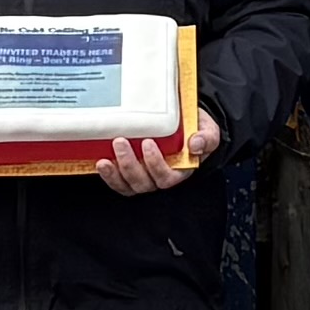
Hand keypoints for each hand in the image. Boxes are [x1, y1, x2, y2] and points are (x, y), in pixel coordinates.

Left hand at [90, 113, 213, 195]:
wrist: (185, 123)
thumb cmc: (195, 129)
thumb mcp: (208, 130)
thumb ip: (207, 137)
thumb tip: (196, 143)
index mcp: (179, 170)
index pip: (166, 177)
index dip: (155, 164)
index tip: (148, 143)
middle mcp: (159, 177)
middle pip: (143, 183)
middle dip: (130, 165)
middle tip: (121, 142)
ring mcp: (143, 176)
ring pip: (128, 186)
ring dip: (114, 174)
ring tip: (105, 158)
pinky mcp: (129, 171)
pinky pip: (117, 181)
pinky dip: (108, 175)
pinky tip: (101, 162)